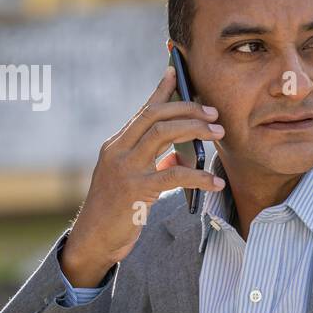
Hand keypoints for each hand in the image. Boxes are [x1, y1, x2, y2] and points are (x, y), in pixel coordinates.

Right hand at [61, 66, 225, 285]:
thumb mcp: (131, 182)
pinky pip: (175, 176)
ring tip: (219, 134)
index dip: (161, 90)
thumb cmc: (115, 212)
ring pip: (164, 134)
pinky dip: (199, 177)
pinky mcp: (136, 191)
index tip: (176, 72)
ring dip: (195, 130)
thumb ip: (152, 165)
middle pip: (155, 116)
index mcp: (116, 145)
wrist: (93, 240)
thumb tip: (179, 157)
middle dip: (188, 109)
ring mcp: (126, 169)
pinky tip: (216, 182)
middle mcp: (118, 151)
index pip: (143, 111)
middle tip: (214, 114)